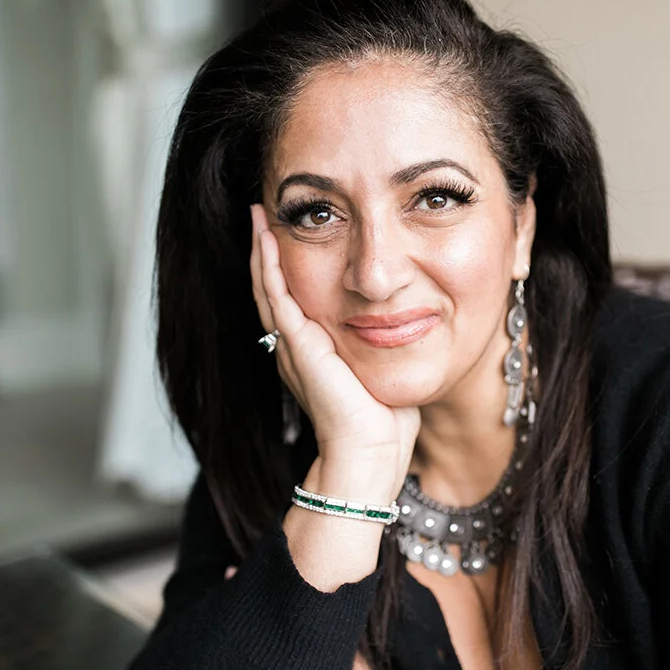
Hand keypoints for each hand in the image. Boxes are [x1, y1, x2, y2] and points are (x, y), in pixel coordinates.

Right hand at [250, 204, 419, 497]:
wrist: (370, 456)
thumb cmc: (383, 424)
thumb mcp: (382, 369)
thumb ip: (383, 345)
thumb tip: (410, 322)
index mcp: (312, 352)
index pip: (292, 298)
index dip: (286, 265)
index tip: (288, 231)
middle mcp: (294, 347)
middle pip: (272, 287)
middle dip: (267, 249)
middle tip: (262, 212)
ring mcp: (292, 347)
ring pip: (268, 287)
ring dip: (263, 249)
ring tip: (259, 215)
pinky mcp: (298, 348)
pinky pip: (277, 297)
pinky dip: (270, 266)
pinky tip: (269, 238)